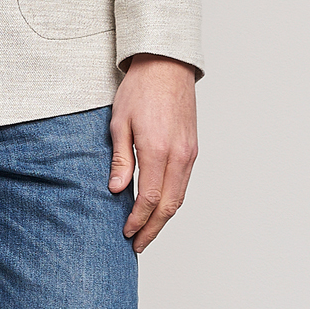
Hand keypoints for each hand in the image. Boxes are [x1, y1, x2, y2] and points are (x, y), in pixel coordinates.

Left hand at [108, 53, 198, 252]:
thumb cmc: (139, 89)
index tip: (126, 231)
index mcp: (157, 149)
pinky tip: (160, 206)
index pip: (148, 198)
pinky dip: (173, 200)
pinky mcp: (193, 148)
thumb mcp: (119, 121)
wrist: (166, 65)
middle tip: (137, 243)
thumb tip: (116, 190)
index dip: (137, 219)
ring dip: (164, 218)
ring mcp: (189, 152)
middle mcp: (178, 155)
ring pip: (180, 197)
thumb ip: (120, 158)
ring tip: (147, 231)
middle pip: (169, 206)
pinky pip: (184, 182)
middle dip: (153, 228)